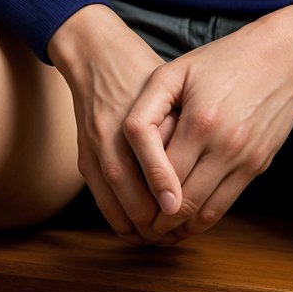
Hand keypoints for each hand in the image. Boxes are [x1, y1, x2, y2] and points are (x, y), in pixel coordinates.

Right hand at [48, 4, 182, 242]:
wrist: (97, 54)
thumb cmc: (141, 71)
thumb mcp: (169, 90)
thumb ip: (182, 125)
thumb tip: (209, 161)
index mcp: (140, 119)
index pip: (160, 174)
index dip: (177, 200)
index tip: (192, 213)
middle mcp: (113, 137)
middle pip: (137, 198)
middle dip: (160, 223)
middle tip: (180, 234)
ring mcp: (94, 148)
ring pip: (117, 205)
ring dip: (140, 229)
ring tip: (162, 237)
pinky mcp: (83, 156)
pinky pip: (99, 199)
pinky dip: (118, 219)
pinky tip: (137, 228)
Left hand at [122, 5, 292, 243]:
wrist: (283, 56)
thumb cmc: (221, 60)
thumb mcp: (174, 72)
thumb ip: (147, 112)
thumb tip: (135, 157)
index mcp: (200, 121)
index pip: (163, 176)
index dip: (143, 197)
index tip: (131, 207)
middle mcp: (226, 145)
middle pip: (183, 202)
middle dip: (157, 221)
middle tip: (139, 226)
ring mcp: (246, 158)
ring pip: (204, 212)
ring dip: (179, 227)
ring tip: (159, 228)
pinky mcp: (259, 164)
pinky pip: (226, 205)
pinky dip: (203, 218)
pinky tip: (187, 217)